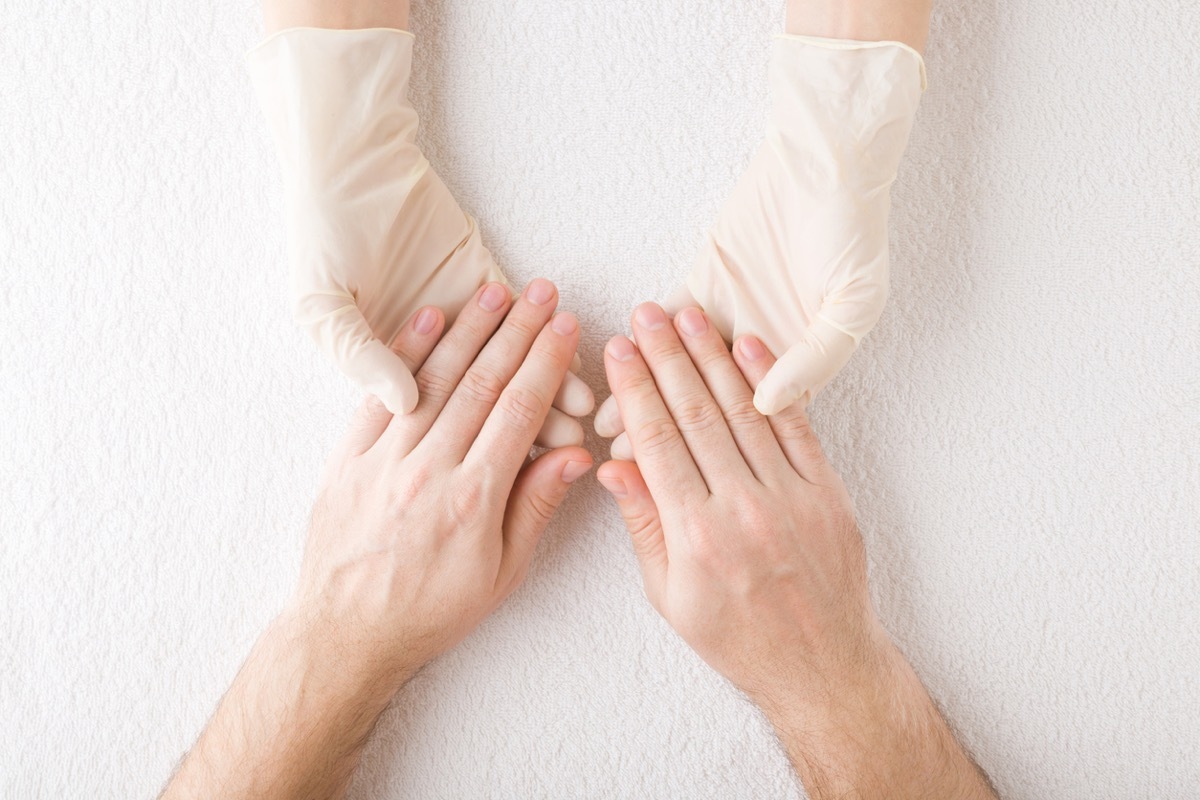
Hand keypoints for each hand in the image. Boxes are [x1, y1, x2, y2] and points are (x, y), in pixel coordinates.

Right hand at [247, 27, 593, 443]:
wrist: (347, 162)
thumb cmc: (322, 233)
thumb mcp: (319, 302)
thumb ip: (360, 351)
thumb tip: (406, 400)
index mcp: (389, 367)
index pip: (450, 415)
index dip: (482, 438)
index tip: (518, 463)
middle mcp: (432, 352)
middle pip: (488, 396)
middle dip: (531, 419)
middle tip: (574, 443)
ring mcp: (462, 316)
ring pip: (509, 366)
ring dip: (548, 389)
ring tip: (588, 415)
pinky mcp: (482, 279)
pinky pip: (520, 323)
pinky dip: (547, 346)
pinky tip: (578, 370)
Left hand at [292, 278, 591, 687]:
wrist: (345, 632)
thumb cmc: (430, 610)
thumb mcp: (501, 573)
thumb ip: (535, 507)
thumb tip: (577, 456)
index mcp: (473, 498)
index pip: (519, 411)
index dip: (546, 363)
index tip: (566, 326)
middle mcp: (429, 469)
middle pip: (482, 383)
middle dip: (517, 331)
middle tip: (541, 291)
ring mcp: (384, 459)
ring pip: (435, 379)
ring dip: (468, 329)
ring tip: (496, 291)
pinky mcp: (348, 458)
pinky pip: (381, 394)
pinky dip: (405, 353)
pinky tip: (429, 318)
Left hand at [595, 34, 923, 446]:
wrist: (826, 160)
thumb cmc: (853, 230)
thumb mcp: (856, 300)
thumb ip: (816, 355)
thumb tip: (768, 405)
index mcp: (803, 365)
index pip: (752, 421)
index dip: (717, 453)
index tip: (680, 481)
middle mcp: (760, 349)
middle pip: (708, 403)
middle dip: (668, 433)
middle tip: (625, 460)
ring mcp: (728, 318)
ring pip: (680, 369)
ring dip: (647, 396)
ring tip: (609, 428)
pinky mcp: (702, 284)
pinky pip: (665, 322)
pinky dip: (642, 345)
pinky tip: (614, 371)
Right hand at [596, 303, 883, 700]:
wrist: (821, 664)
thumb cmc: (737, 636)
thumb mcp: (670, 597)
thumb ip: (643, 526)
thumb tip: (611, 466)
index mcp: (696, 534)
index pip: (656, 441)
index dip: (634, 389)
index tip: (618, 349)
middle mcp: (742, 508)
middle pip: (696, 414)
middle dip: (666, 357)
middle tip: (646, 312)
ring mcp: (790, 496)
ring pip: (743, 410)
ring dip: (713, 356)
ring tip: (689, 315)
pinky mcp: (826, 492)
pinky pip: (796, 426)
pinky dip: (771, 383)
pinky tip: (749, 346)